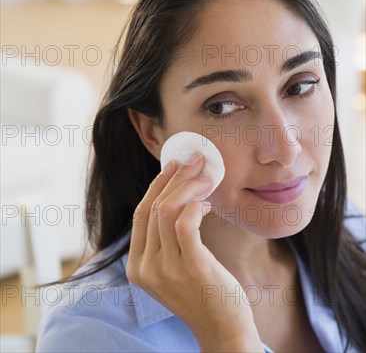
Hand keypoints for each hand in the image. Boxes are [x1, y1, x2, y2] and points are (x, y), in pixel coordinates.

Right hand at [126, 153, 263, 351]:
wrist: (223, 332)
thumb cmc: (203, 293)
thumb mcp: (173, 268)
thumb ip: (167, 240)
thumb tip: (178, 195)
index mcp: (137, 267)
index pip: (140, 214)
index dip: (156, 185)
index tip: (173, 167)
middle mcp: (146, 268)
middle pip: (154, 207)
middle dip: (175, 177)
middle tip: (195, 160)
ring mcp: (167, 269)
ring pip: (168, 210)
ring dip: (189, 186)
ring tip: (206, 177)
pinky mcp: (192, 267)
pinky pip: (186, 223)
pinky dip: (195, 205)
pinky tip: (207, 204)